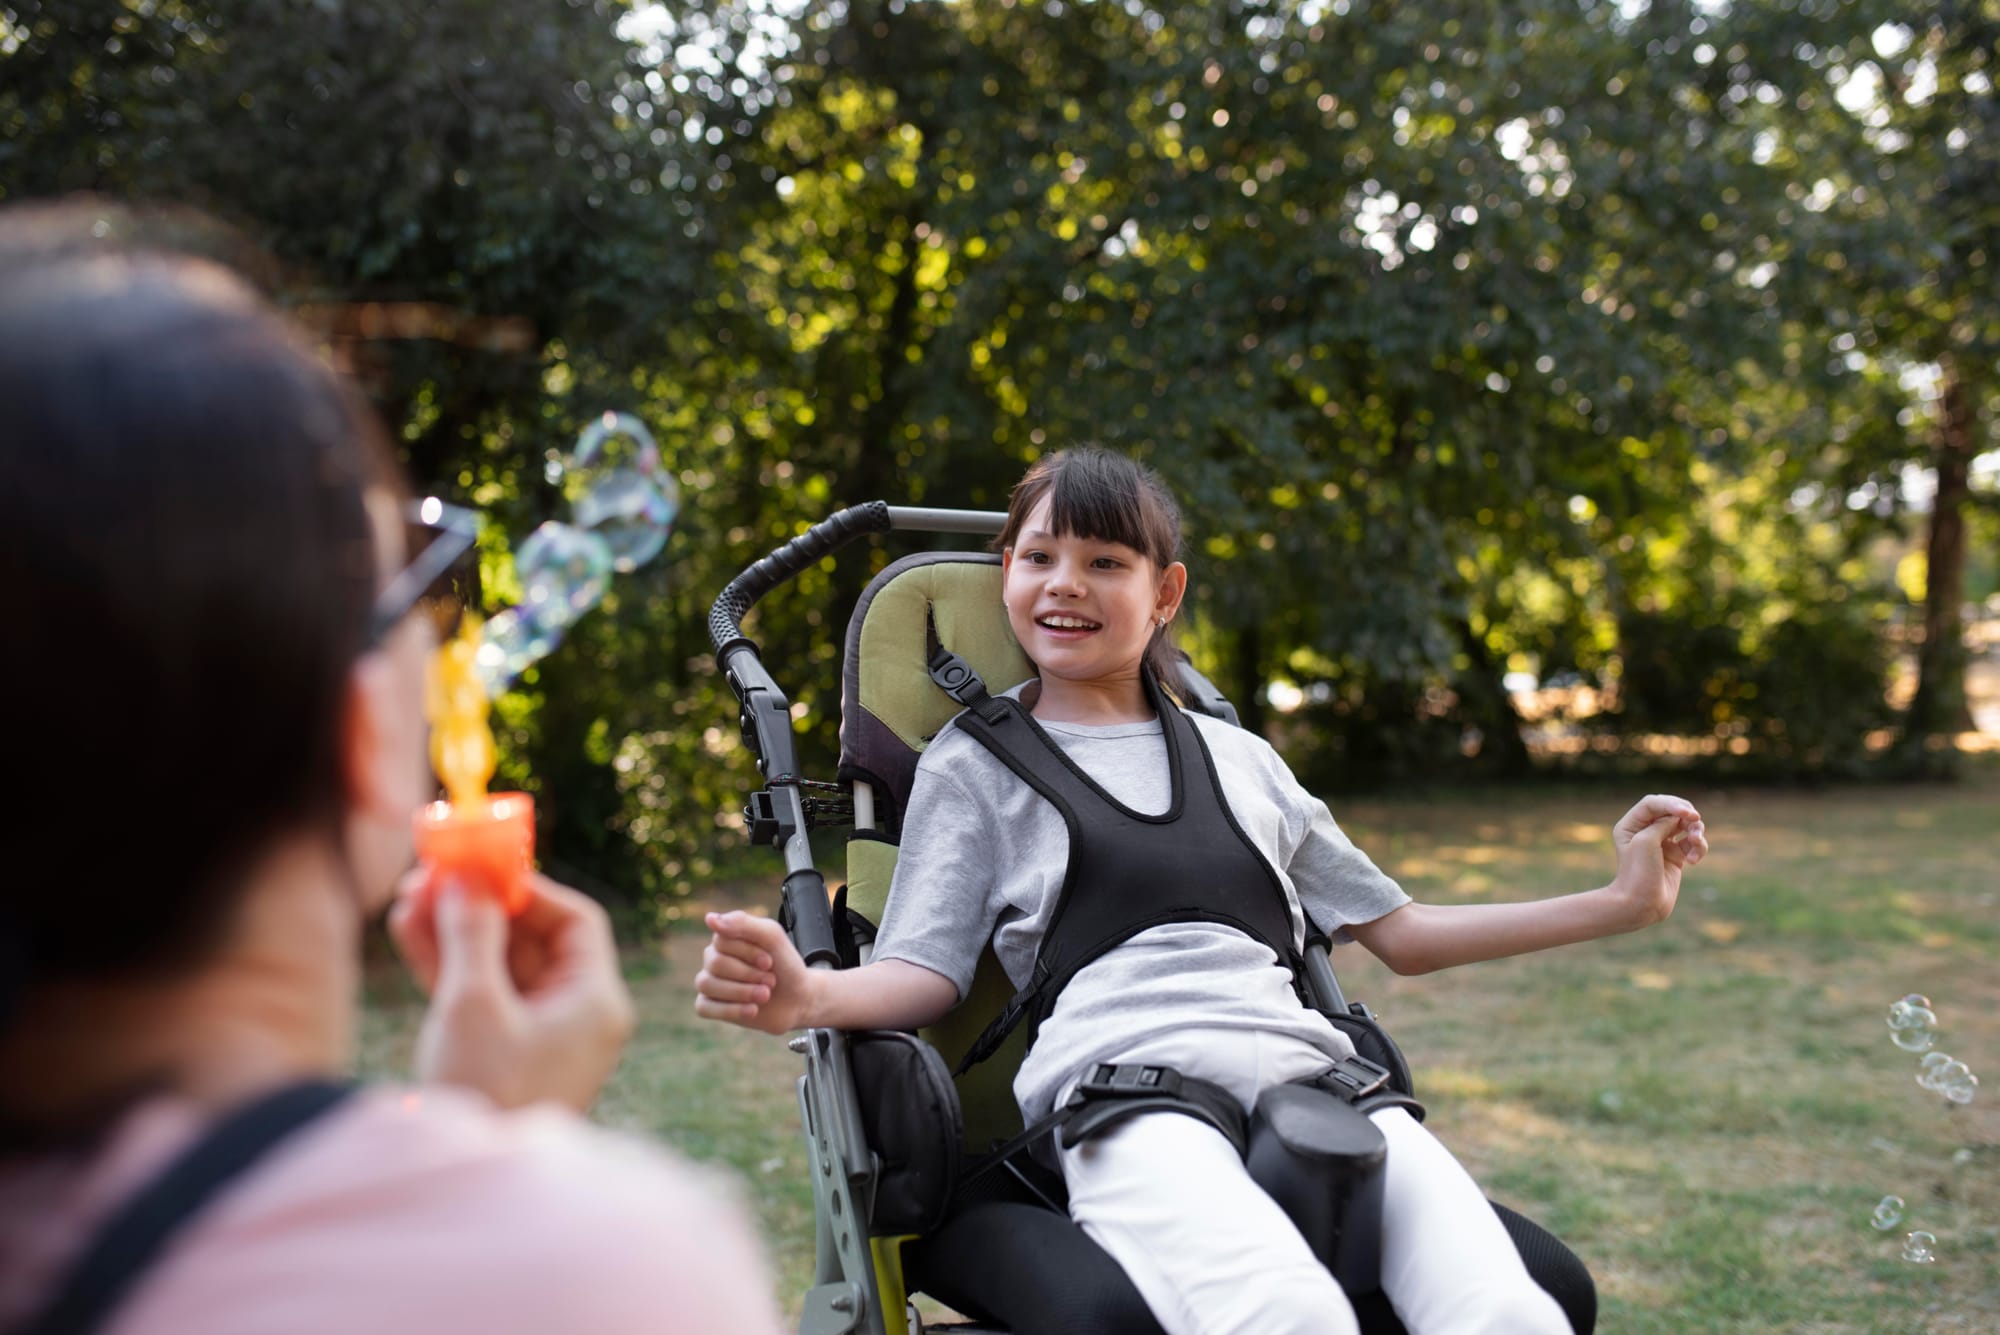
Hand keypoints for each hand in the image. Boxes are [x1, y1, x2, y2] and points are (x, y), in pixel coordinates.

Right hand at [389, 869, 635, 1111]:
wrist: (467, 1191)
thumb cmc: (485, 1094)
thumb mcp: (474, 1005)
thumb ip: (471, 933)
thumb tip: (466, 878)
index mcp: (594, 1003)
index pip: (575, 922)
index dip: (528, 889)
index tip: (481, 867)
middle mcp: (575, 1016)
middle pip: (531, 940)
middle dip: (480, 905)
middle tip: (431, 874)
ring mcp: (537, 1037)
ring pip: (498, 964)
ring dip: (455, 930)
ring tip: (406, 896)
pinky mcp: (500, 1054)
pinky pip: (480, 994)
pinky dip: (448, 965)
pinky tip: (408, 930)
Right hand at [693, 910, 815, 1033]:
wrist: (797, 998)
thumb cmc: (784, 964)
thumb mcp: (772, 936)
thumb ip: (743, 923)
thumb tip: (709, 919)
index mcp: (726, 938)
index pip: (722, 940)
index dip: (748, 953)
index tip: (770, 962)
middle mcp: (713, 958)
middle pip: (715, 963)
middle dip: (749, 974)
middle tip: (771, 980)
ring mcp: (710, 982)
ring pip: (706, 984)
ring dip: (742, 992)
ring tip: (765, 995)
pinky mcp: (710, 1006)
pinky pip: (703, 1007)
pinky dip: (730, 1010)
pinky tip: (752, 1010)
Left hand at [1608, 794, 1708, 928]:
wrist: (1641, 905)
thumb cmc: (1638, 873)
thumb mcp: (1646, 841)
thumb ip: (1663, 823)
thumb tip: (1679, 816)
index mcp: (1631, 824)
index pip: (1653, 803)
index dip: (1672, 804)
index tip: (1688, 814)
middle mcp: (1645, 831)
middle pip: (1672, 811)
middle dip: (1687, 817)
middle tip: (1695, 824)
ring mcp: (1661, 843)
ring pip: (1686, 826)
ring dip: (1696, 832)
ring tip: (1695, 844)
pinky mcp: (1675, 856)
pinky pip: (1693, 844)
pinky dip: (1698, 848)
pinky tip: (1693, 860)